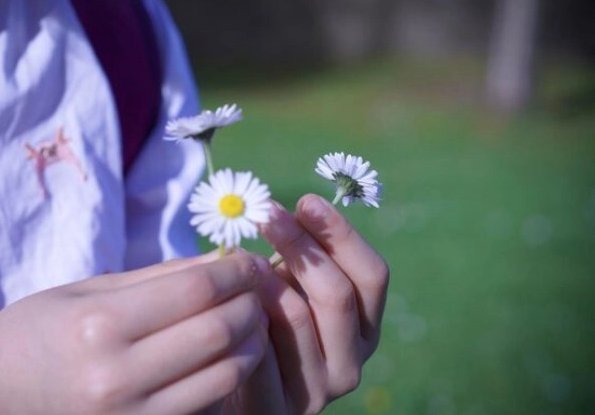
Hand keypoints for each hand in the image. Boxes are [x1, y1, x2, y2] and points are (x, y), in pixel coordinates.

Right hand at [0, 251, 270, 413]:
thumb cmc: (32, 334)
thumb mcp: (85, 291)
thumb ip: (157, 278)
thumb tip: (222, 262)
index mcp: (98, 325)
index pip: (195, 290)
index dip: (235, 271)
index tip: (249, 261)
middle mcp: (115, 376)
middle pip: (217, 332)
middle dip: (251, 304)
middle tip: (258, 288)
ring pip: (223, 375)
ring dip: (250, 343)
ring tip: (251, 320)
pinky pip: (205, 406)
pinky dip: (227, 377)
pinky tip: (226, 356)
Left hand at [230, 194, 388, 413]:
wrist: (220, 380)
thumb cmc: (259, 321)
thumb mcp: (286, 285)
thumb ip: (298, 256)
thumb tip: (294, 206)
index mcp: (364, 327)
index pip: (373, 275)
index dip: (342, 233)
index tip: (306, 200)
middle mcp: (351, 362)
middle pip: (338, 293)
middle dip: (300, 244)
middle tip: (265, 212)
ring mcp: (317, 391)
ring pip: (298, 317)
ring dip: (265, 278)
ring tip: (240, 256)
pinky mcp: (276, 408)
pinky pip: (260, 351)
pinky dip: (243, 317)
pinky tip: (226, 298)